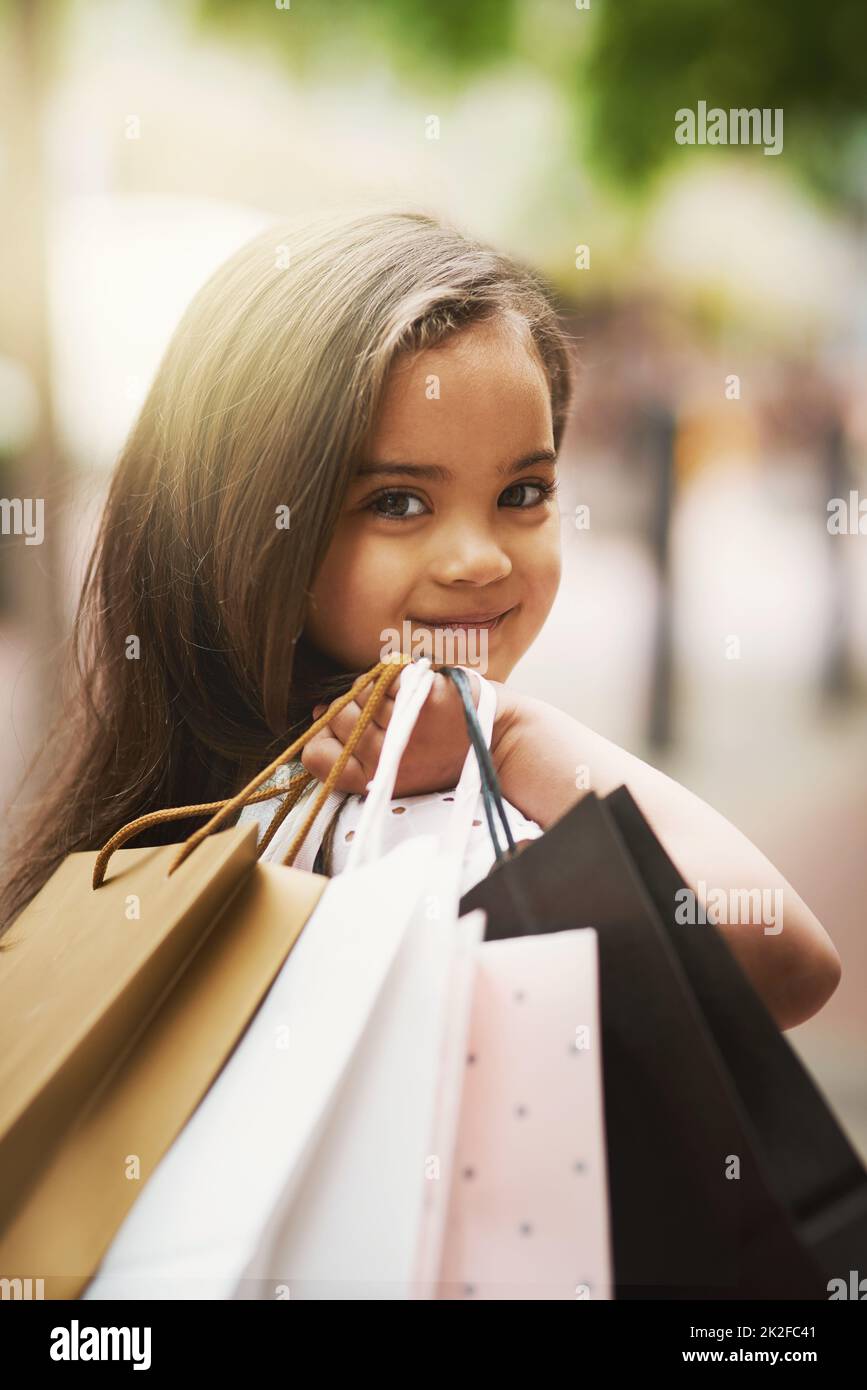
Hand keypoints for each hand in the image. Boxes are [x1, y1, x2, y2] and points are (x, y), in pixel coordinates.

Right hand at [300, 665, 517, 798]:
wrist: (499, 741)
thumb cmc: (442, 752)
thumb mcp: (396, 766)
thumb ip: (356, 747)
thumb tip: (319, 712)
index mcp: (378, 780)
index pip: (316, 756)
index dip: (323, 737)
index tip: (342, 732)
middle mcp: (389, 758)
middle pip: (337, 717)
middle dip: (351, 706)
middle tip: (380, 710)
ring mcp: (409, 728)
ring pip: (361, 692)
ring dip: (374, 688)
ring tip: (399, 699)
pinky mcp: (427, 699)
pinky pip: (388, 676)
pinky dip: (397, 676)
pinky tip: (415, 688)